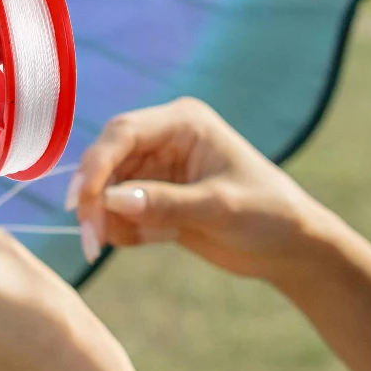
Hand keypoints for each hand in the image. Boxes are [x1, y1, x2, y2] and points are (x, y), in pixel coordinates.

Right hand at [70, 98, 330, 280]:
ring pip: (108, 190)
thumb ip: (166, 202)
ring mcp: (158, 171)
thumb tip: (112, 199)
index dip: (94, 165)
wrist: (289, 248)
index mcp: (184, 122)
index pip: (122, 133)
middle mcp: (165, 140)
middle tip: (91, 240)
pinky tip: (152, 240)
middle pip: (106, 161)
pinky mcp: (155, 200)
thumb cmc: (268, 214)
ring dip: (104, 218)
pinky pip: (119, 213)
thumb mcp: (220, 208)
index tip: (80, 202)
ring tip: (119, 244)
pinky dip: (121, 230)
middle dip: (94, 199)